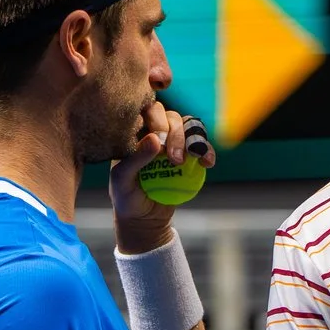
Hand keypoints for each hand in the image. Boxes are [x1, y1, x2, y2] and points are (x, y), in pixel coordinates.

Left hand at [107, 99, 215, 255]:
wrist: (144, 218)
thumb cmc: (126, 197)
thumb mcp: (122, 181)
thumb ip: (136, 159)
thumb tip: (155, 139)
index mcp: (134, 133)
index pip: (146, 112)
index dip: (157, 119)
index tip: (159, 141)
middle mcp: (154, 133)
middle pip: (171, 117)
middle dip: (176, 135)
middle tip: (175, 159)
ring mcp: (173, 143)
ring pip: (188, 125)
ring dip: (194, 139)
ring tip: (194, 159)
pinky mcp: (188, 155)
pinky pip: (201, 144)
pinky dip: (207, 150)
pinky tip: (207, 164)